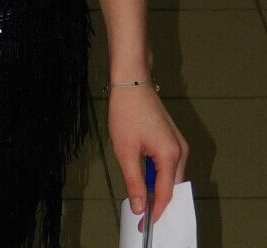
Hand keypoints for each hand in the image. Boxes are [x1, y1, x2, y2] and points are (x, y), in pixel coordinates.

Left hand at [108, 85, 188, 221]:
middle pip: (172, 186)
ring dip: (157, 187)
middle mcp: (181, 151)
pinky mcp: (172, 138)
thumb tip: (139, 207)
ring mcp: (179, 144)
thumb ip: (133, 181)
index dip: (155, 211)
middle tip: (142, 215)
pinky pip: (169, 164)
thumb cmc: (126, 111)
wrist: (131, 80)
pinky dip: (158, 174)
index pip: (166, 193)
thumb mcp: (125, 150)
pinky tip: (143, 177)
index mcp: (171, 155)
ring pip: (171, 176)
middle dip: (158, 202)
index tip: (145, 225)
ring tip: (140, 198)